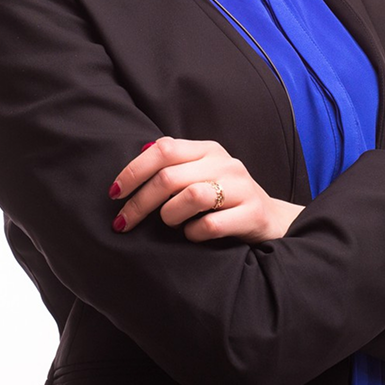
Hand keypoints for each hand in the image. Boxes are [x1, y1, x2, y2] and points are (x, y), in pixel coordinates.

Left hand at [108, 137, 303, 242]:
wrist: (270, 220)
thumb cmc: (223, 199)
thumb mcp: (201, 175)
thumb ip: (173, 167)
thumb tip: (132, 163)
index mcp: (208, 150)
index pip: (164, 149)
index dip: (134, 171)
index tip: (114, 193)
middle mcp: (225, 163)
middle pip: (170, 177)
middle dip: (140, 202)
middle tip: (124, 222)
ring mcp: (241, 187)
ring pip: (191, 197)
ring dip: (170, 216)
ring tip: (169, 225)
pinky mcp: (252, 213)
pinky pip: (210, 225)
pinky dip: (193, 234)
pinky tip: (193, 235)